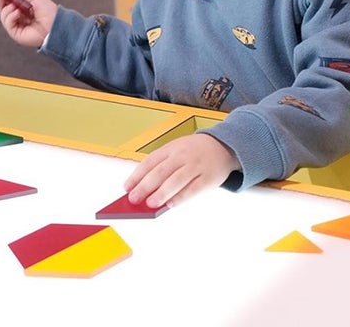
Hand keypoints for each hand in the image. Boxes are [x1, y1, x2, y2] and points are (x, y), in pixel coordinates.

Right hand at [0, 0, 56, 47]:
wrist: (56, 24)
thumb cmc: (49, 12)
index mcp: (24, 12)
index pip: (9, 6)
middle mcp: (19, 20)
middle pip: (3, 12)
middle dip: (0, 3)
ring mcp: (17, 28)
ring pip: (4, 17)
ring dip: (7, 9)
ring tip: (16, 6)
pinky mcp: (16, 34)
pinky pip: (8, 24)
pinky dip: (11, 16)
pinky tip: (18, 13)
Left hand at [124, 134, 238, 207]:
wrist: (223, 145)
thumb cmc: (193, 153)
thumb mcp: (176, 152)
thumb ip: (162, 168)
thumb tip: (146, 192)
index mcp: (170, 148)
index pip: (150, 162)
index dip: (136, 175)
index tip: (126, 188)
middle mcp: (182, 155)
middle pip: (161, 171)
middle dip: (145, 186)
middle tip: (133, 199)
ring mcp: (196, 166)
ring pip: (176, 180)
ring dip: (162, 193)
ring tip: (150, 204)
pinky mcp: (209, 178)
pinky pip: (193, 189)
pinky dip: (181, 197)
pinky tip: (171, 204)